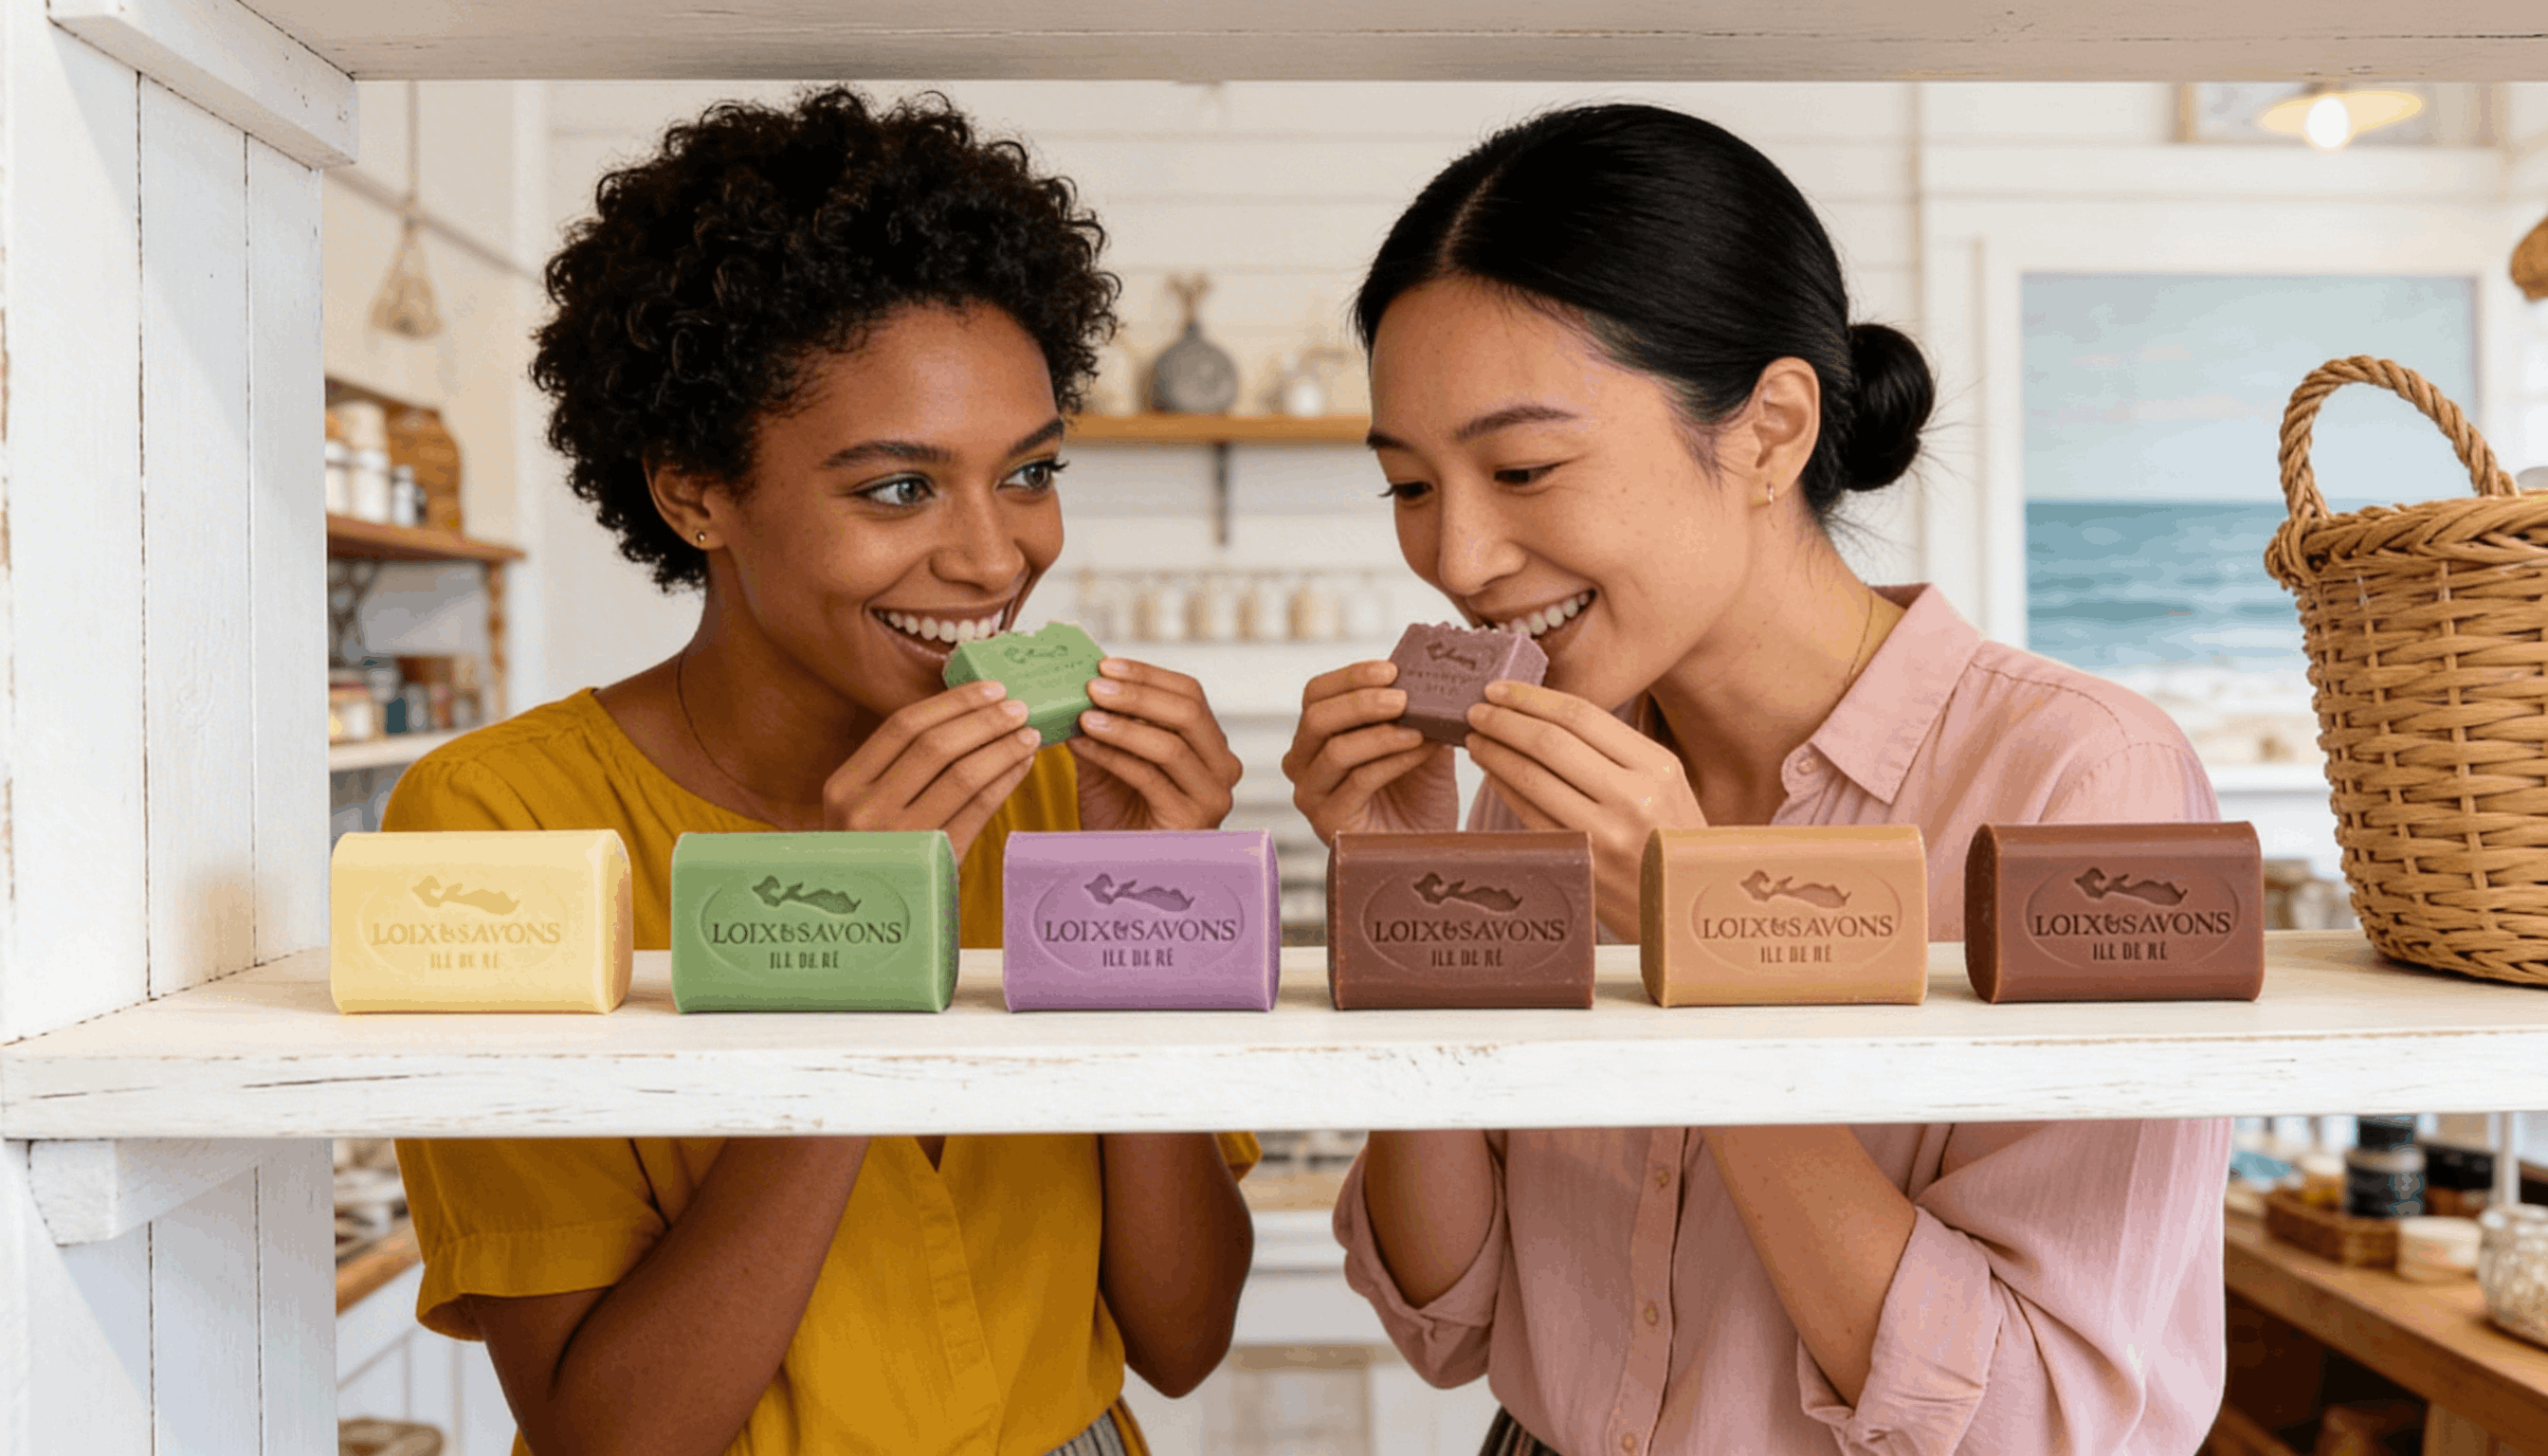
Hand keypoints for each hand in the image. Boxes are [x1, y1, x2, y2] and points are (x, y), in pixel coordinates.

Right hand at [819, 680, 1044, 859]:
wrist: (869, 922)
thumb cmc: (875, 854)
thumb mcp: (863, 809)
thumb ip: (897, 767)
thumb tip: (965, 712)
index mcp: (844, 786)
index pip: (904, 726)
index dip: (953, 702)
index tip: (990, 688)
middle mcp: (865, 809)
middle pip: (936, 746)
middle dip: (984, 720)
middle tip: (1018, 707)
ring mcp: (901, 838)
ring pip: (963, 775)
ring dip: (1003, 748)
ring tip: (1029, 734)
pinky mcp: (935, 861)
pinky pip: (980, 809)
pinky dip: (1006, 781)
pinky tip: (1022, 766)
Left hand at [1069, 659, 1243, 831]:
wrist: (1120, 869)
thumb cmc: (1118, 818)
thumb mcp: (1109, 760)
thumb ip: (1103, 724)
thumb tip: (1080, 681)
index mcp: (1210, 745)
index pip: (1189, 694)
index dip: (1147, 675)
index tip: (1105, 665)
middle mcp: (1222, 767)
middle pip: (1188, 713)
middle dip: (1137, 694)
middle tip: (1093, 685)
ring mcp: (1212, 796)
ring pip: (1170, 745)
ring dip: (1122, 725)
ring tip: (1084, 715)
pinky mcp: (1192, 820)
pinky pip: (1149, 777)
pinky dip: (1112, 756)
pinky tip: (1082, 745)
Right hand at [1281, 660, 1458, 843]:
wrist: (1425, 846)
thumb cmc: (1417, 795)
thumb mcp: (1418, 742)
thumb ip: (1416, 712)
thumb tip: (1430, 677)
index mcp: (1316, 736)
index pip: (1316, 694)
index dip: (1350, 677)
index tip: (1392, 669)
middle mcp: (1303, 763)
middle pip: (1317, 718)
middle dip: (1362, 702)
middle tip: (1403, 698)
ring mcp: (1311, 794)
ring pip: (1336, 750)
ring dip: (1382, 734)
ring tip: (1419, 728)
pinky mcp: (1328, 821)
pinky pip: (1359, 781)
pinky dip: (1393, 761)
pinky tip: (1420, 751)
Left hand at [1463, 679, 1705, 935]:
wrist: (1685, 904)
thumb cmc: (1671, 840)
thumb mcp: (1666, 784)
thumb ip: (1616, 751)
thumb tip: (1545, 715)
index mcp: (1658, 767)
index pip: (1581, 717)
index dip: (1532, 698)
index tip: (1500, 689)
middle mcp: (1634, 799)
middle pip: (1550, 743)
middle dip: (1504, 721)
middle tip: (1476, 709)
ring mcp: (1605, 836)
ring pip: (1532, 779)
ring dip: (1495, 754)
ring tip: (1476, 739)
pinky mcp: (1581, 865)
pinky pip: (1529, 816)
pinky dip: (1505, 788)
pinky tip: (1492, 774)